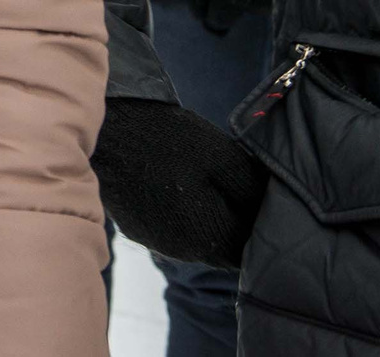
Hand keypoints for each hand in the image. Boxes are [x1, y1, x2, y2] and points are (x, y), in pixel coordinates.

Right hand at [92, 96, 270, 267]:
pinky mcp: (135, 228)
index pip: (249, 249)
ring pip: (195, 238)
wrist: (107, 128)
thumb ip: (253, 195)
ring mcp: (155, 241)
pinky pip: (170, 229)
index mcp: (211, 238)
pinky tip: (170, 184)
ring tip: (197, 181)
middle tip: (227, 185)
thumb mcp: (226, 158)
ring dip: (203, 219)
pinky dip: (177, 213)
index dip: (256, 226)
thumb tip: (273, 217)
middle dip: (230, 222)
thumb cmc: (171, 140)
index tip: (253, 200)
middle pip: (221, 246)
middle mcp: (183, 252)